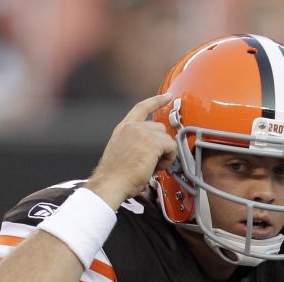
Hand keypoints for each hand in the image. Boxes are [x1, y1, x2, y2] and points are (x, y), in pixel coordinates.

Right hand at [85, 93, 176, 207]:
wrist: (111, 183)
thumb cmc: (115, 176)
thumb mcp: (123, 151)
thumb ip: (137, 143)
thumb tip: (154, 148)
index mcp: (124, 128)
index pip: (142, 107)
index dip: (156, 101)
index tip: (167, 96)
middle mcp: (133, 127)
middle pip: (159, 128)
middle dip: (160, 144)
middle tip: (152, 161)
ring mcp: (143, 133)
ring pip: (167, 138)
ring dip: (165, 153)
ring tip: (153, 166)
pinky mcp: (153, 143)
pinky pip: (172, 147)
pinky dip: (169, 158)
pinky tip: (159, 167)